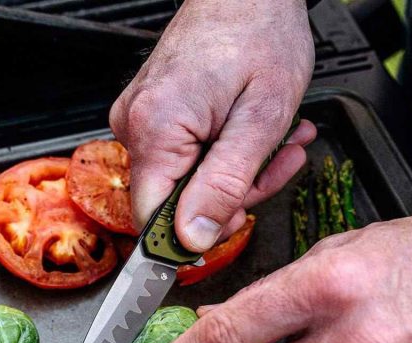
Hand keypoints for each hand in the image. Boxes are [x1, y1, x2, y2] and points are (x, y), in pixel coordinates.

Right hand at [109, 0, 315, 249]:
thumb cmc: (260, 33)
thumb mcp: (259, 121)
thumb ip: (224, 186)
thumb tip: (192, 240)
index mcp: (155, 129)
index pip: (152, 219)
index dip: (193, 234)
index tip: (233, 222)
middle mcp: (134, 126)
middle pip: (173, 202)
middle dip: (230, 196)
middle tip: (274, 167)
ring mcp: (138, 120)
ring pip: (183, 183)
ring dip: (234, 175)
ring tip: (277, 144)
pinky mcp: (149, 116)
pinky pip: (182, 159)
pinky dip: (221, 156)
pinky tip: (252, 137)